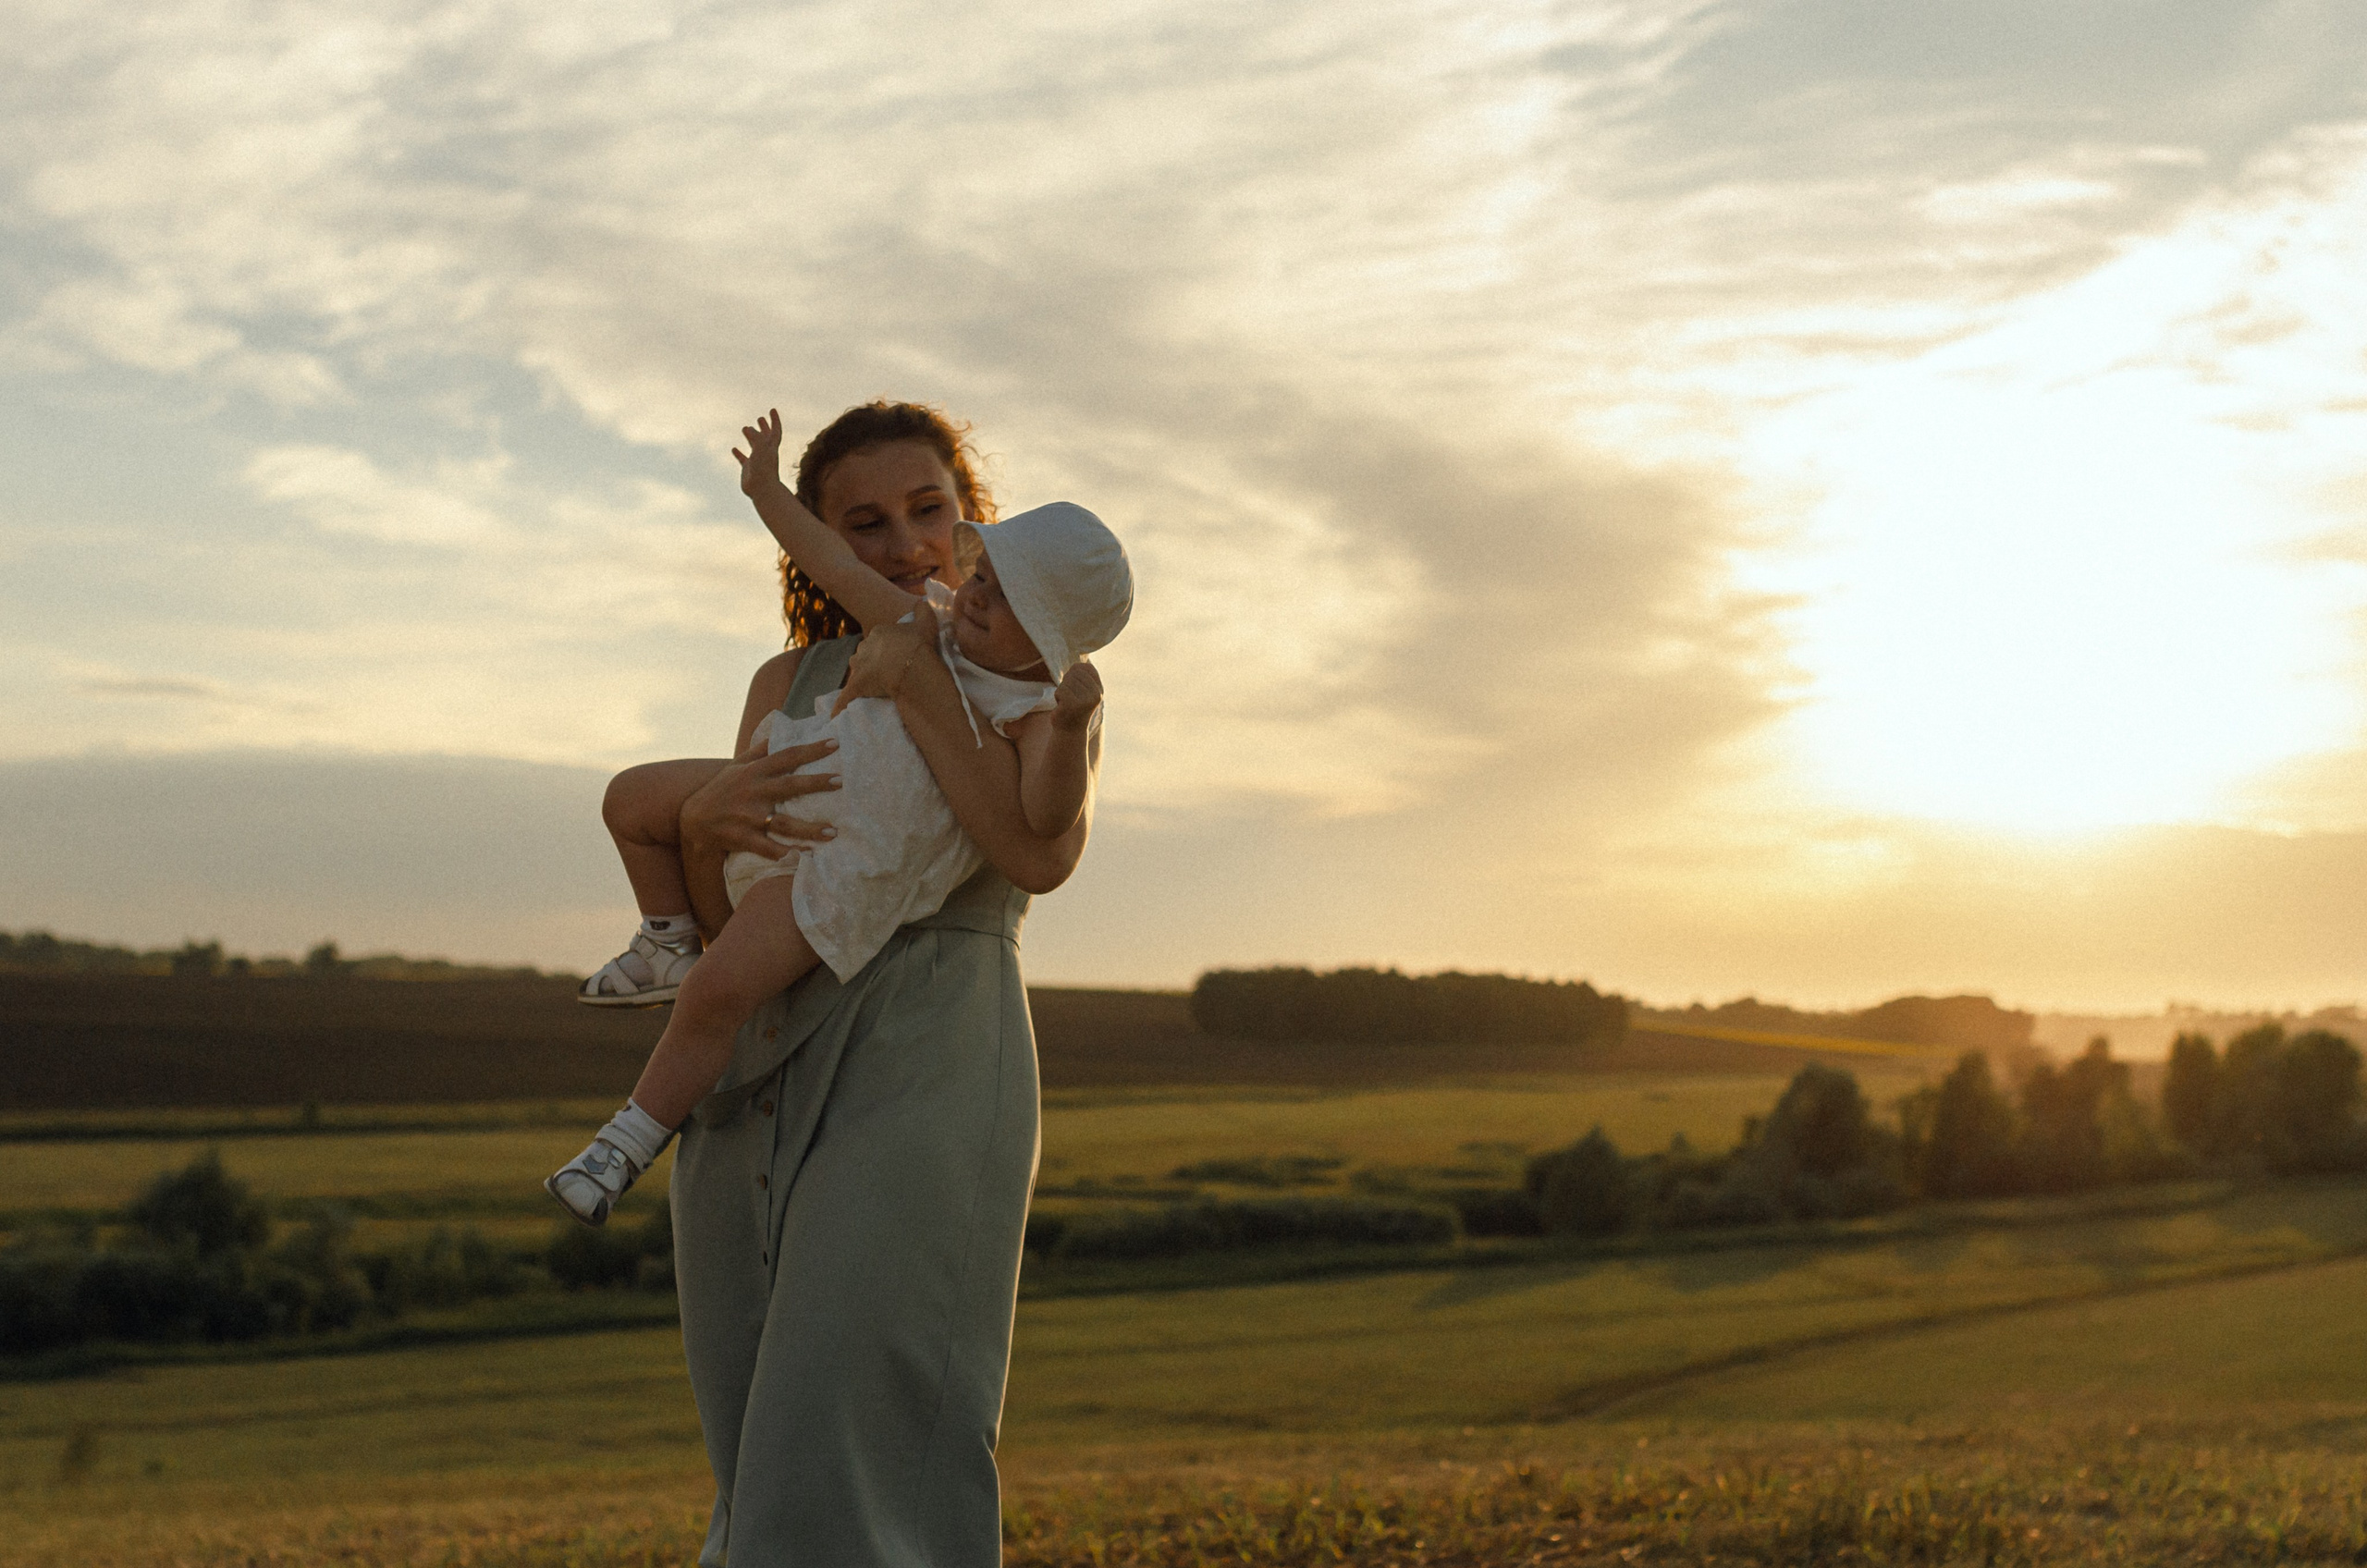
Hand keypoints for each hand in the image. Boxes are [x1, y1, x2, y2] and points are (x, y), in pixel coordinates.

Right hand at [680, 736, 841, 859]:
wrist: (692, 818)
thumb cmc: (721, 789)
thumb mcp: (736, 765)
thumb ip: (759, 750)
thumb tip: (780, 729)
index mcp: (754, 772)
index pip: (786, 756)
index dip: (810, 750)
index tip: (835, 744)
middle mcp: (753, 792)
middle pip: (789, 786)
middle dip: (815, 783)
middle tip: (841, 782)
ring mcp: (748, 816)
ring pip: (783, 823)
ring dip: (809, 829)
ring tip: (833, 832)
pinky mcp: (742, 838)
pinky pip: (767, 848)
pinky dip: (785, 853)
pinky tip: (804, 856)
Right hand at [733, 408, 786, 500]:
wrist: (763, 490)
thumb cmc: (764, 470)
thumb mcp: (760, 449)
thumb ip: (756, 436)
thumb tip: (748, 429)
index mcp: (771, 447)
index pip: (775, 431)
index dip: (775, 420)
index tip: (772, 410)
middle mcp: (765, 453)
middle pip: (766, 437)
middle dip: (764, 427)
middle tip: (760, 419)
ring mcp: (757, 461)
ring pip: (754, 446)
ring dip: (751, 437)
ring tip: (745, 428)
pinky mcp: (748, 469)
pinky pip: (743, 459)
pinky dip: (739, 453)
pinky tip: (734, 449)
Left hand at [832, 604, 940, 715]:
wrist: (913, 666)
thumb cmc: (919, 646)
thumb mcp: (926, 623)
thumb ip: (922, 610)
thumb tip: (921, 601)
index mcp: (879, 632)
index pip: (879, 640)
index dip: (889, 650)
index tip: (899, 659)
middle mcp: (864, 646)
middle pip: (866, 655)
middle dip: (874, 663)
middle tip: (889, 675)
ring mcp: (859, 666)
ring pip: (857, 672)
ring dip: (862, 680)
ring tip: (874, 691)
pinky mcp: (856, 686)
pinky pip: (846, 698)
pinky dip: (841, 706)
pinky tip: (837, 716)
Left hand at [1052, 660, 1101, 731]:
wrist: (1070, 731)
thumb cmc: (1073, 707)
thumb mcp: (1082, 690)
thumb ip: (1081, 675)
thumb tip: (1076, 665)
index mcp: (1099, 689)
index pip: (1086, 667)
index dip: (1075, 673)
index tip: (1075, 687)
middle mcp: (1096, 694)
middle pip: (1075, 673)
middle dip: (1067, 683)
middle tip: (1070, 697)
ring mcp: (1086, 700)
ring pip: (1066, 682)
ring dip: (1062, 691)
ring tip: (1067, 703)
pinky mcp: (1073, 705)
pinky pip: (1060, 690)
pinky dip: (1057, 697)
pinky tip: (1062, 707)